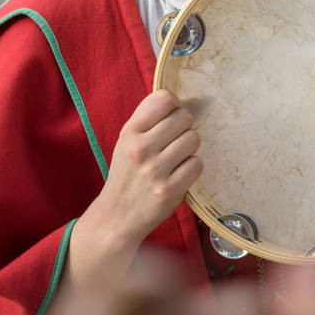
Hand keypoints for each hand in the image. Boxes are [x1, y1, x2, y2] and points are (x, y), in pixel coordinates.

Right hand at [90, 89, 202, 251]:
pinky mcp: (169, 191)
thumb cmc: (126, 172)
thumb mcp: (127, 140)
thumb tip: (176, 98)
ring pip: (193, 139)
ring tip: (177, 156)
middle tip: (176, 139)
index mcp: (130, 132)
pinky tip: (180, 172)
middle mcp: (141, 148)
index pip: (164, 99)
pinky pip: (197, 164)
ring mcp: (155, 170)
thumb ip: (147, 118)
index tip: (172, 115)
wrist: (117, 216)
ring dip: (189, 147)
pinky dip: (192, 167)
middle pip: (183, 117)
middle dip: (184, 126)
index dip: (174, 104)